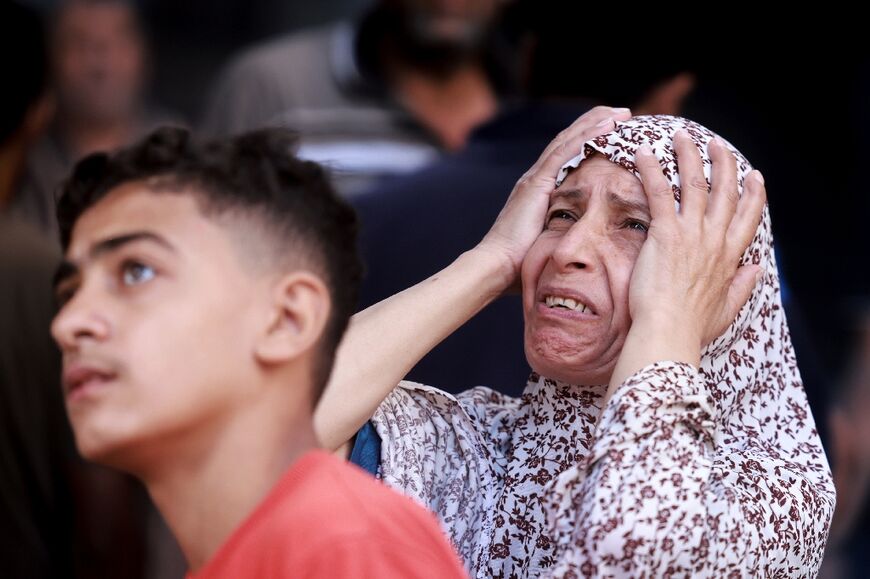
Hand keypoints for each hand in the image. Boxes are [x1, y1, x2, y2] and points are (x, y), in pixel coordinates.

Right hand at [475, 105, 631, 289]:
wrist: (496, 267)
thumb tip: (581, 247)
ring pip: (569, 140)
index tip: (612, 133)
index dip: (588, 140)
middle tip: (622, 114)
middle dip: (595, 124)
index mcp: (537, 191)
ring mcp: (535, 179)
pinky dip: (587, 135)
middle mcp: (535, 179)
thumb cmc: (518, 265)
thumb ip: (560, 236)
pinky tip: (607, 126)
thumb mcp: (546, 244)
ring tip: (621, 113)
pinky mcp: (537, 184)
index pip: (566, 157)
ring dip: (596, 123)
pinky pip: (566, 152)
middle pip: (568, 141)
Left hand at [628, 130, 766, 360]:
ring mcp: (692, 234)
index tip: (755, 176)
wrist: (668, 333)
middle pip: (724, 191)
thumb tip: (757, 269)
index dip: (753, 194)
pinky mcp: (665, 234)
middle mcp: (715, 239)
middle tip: (716, 144)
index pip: (748, 217)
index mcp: (730, 257)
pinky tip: (643, 153)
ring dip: (688, 156)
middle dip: (722, 164)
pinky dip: (651, 170)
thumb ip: (742, 287)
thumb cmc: (692, 328)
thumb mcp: (726, 309)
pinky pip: (658, 193)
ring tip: (680, 136)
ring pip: (694, 184)